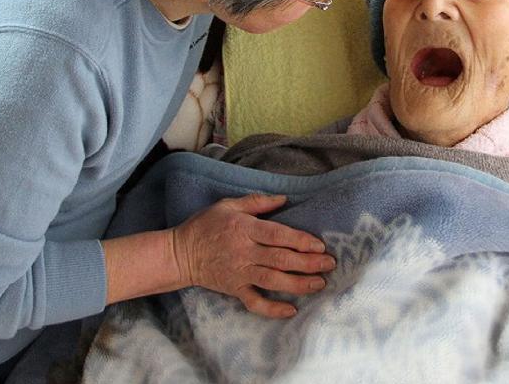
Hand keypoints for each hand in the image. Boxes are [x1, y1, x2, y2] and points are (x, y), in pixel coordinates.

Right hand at [171, 193, 333, 317]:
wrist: (179, 254)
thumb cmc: (205, 225)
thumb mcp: (228, 205)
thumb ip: (257, 202)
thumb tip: (284, 199)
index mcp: (244, 229)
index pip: (278, 235)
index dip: (300, 240)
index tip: (319, 245)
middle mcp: (244, 252)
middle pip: (281, 259)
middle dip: (308, 263)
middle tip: (330, 264)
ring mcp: (239, 273)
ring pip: (273, 280)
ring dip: (298, 284)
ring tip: (319, 283)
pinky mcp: (233, 289)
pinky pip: (254, 302)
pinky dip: (272, 308)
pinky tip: (291, 310)